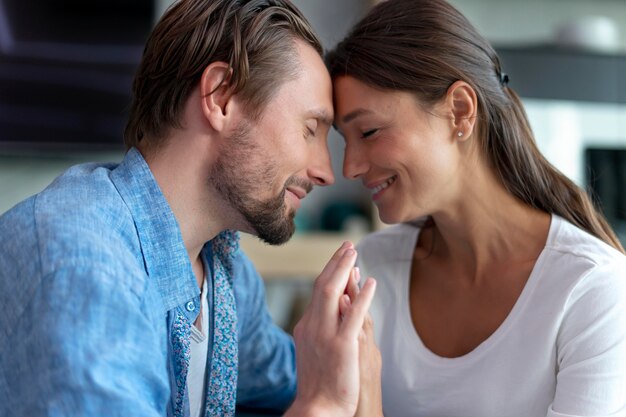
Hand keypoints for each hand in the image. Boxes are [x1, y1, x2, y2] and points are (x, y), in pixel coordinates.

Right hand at [285, 242, 376, 416]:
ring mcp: (326, 335)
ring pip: (333, 293)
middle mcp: (313, 326)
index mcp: (307, 327)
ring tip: (354, 252)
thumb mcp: (315, 350)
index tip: (342, 259)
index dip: (332, 272)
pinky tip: (369, 282)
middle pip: (323, 285)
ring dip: (344, 269)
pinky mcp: (342, 346)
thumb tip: (333, 310)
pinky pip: (353, 314)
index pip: (319, 292)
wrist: (318, 408)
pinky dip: (361, 295)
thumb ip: (322, 328)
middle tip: (348, 245)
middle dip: (336, 263)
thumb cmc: (320, 383)